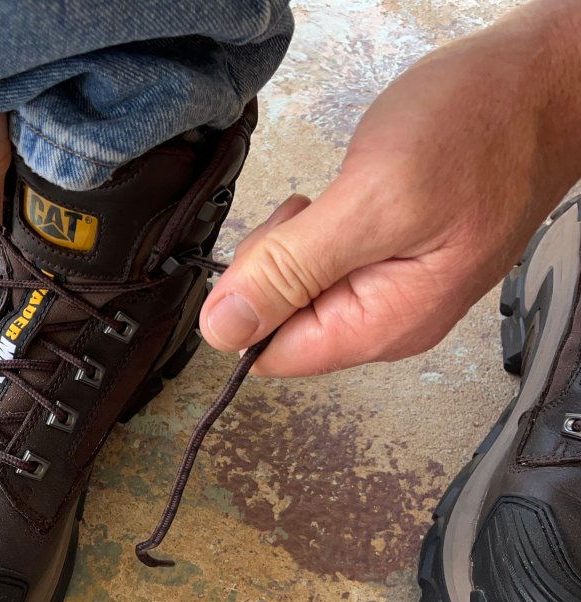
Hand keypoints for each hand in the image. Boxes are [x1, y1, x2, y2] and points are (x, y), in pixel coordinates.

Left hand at [199, 1, 580, 376]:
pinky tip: (350, 195)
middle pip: (281, 324)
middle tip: (312, 212)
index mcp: (383, 325)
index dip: (249, 307)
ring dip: (296, 242)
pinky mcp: (390, 256)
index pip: (274, 355)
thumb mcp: (371, 200)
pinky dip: (318, 226)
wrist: (539, 83)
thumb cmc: (480, 130)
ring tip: (341, 197)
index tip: (269, 251)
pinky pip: (323, 261)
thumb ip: (291, 270)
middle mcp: (388, 320)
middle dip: (274, 267)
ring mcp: (392, 289)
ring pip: (298, 289)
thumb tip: (224, 328)